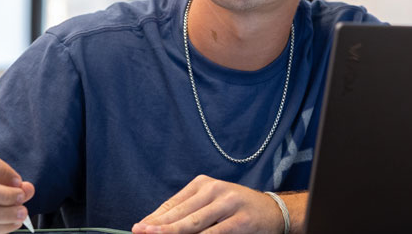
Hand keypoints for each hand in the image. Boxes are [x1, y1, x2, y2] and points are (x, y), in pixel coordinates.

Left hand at [132, 175, 281, 233]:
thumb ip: (188, 212)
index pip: (172, 204)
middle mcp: (214, 189)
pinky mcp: (240, 221)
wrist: (273, 212)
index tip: (138, 229)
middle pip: (179, 214)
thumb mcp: (212, 203)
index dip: (154, 218)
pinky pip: (213, 233)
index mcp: (203, 183)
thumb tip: (156, 226)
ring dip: (172, 233)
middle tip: (140, 233)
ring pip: (193, 223)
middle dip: (158, 227)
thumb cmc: (236, 209)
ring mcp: (228, 204)